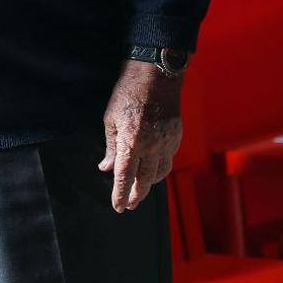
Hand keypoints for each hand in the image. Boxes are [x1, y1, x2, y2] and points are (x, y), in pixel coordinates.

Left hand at [98, 59, 182, 212]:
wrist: (155, 76)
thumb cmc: (128, 93)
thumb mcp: (110, 119)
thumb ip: (110, 146)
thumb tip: (106, 166)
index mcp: (131, 142)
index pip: (124, 177)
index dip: (120, 194)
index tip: (118, 207)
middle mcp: (151, 146)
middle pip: (145, 181)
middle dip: (136, 195)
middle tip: (130, 205)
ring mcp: (166, 142)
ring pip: (160, 173)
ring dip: (150, 184)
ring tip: (140, 190)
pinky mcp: (176, 137)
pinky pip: (168, 160)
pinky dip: (160, 169)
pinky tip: (154, 170)